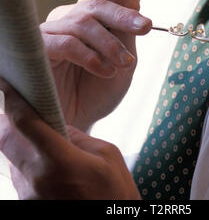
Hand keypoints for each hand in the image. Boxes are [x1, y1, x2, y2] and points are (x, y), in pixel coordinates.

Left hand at [0, 79, 140, 199]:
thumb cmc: (115, 194)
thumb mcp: (107, 155)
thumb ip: (78, 136)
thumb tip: (57, 124)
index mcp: (60, 161)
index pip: (26, 123)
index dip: (14, 100)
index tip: (8, 83)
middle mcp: (37, 179)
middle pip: (6, 141)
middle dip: (6, 121)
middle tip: (14, 109)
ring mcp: (29, 196)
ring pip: (11, 159)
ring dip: (19, 145)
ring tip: (40, 140)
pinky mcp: (28, 206)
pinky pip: (20, 177)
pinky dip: (27, 164)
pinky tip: (46, 164)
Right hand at [41, 0, 151, 130]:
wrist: (77, 124)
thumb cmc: (98, 91)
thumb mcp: (122, 58)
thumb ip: (126, 29)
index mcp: (87, 17)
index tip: (140, 13)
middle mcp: (66, 20)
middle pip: (94, 3)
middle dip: (123, 15)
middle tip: (144, 28)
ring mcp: (50, 33)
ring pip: (82, 22)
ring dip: (109, 43)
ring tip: (124, 64)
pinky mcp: (37, 50)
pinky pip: (66, 43)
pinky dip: (90, 56)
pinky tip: (105, 71)